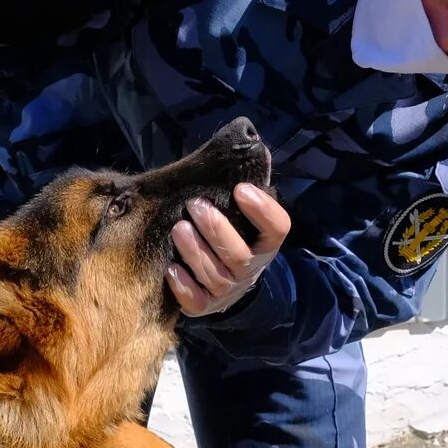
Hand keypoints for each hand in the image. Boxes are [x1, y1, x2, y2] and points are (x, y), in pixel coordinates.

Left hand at [168, 183, 289, 316]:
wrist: (227, 280)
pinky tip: (170, 269)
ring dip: (195, 252)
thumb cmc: (233, 233)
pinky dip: (183, 287)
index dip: (262, 210)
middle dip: (216, 229)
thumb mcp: (243, 211)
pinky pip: (196, 302)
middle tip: (195, 206)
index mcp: (265, 242)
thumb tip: (253, 142)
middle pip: (239, 255)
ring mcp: (228, 289)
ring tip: (178, 229)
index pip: (277, 228)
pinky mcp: (205, 305)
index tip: (240, 189)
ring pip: (215, 276)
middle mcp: (250, 268)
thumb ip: (247, 183)